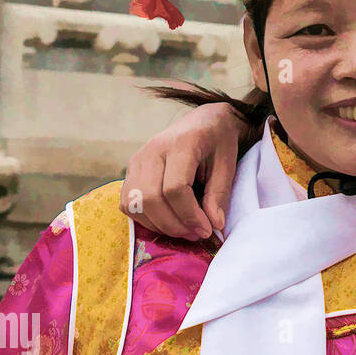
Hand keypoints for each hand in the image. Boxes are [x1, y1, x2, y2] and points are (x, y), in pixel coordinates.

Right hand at [120, 102, 244, 239]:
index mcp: (181, 144)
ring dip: (158, 225)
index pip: (175, 188)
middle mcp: (152, 150)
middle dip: (173, 225)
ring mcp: (137, 159)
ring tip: (185, 229)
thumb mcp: (228, 165)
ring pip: (134, 204)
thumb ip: (219, 195)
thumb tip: (214, 226)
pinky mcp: (131, 170)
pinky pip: (127, 203)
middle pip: (150, 198)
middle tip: (196, 234)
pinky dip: (145, 218)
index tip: (207, 230)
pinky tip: (168, 220)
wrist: (204, 120)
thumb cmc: (218, 142)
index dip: (189, 215)